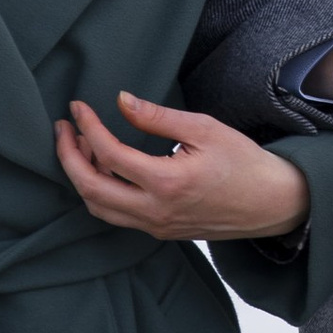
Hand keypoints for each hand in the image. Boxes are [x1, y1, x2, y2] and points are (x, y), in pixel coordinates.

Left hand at [56, 88, 311, 240]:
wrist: (270, 203)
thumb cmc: (242, 161)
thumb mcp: (204, 128)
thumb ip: (158, 117)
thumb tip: (121, 101)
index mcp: (166, 183)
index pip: (109, 156)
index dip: (88, 128)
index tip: (78, 107)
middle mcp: (154, 212)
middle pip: (91, 190)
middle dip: (68, 157)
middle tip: (62, 128)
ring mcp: (154, 226)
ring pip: (98, 209)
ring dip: (81, 177)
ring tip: (80, 144)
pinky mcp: (159, 231)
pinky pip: (116, 216)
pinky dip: (99, 191)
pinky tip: (103, 167)